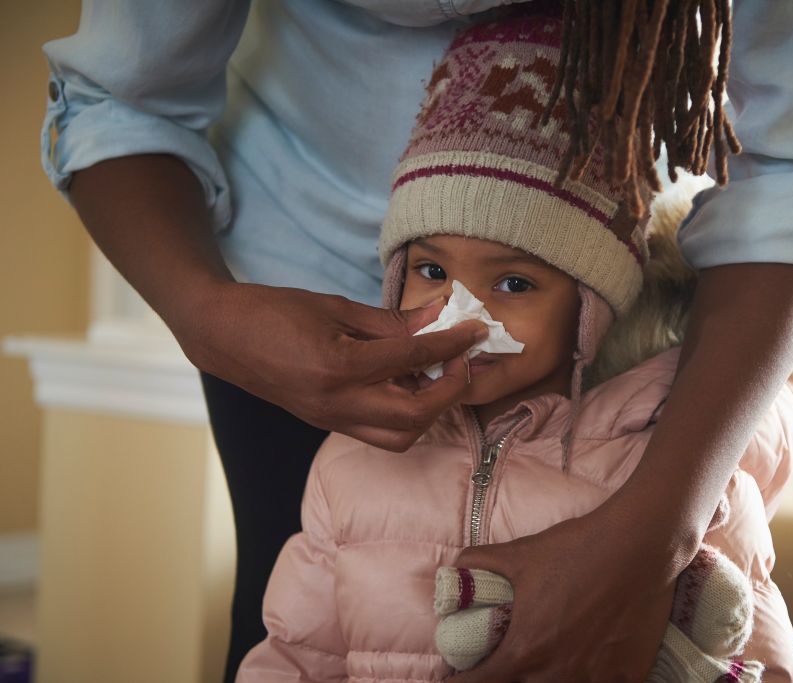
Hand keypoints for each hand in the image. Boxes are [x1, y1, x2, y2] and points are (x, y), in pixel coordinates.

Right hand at [180, 281, 484, 450]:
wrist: (223, 336)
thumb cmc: (274, 311)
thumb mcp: (336, 306)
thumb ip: (391, 320)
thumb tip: (439, 315)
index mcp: (339, 366)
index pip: (412, 360)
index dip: (451, 344)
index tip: (474, 330)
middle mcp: (337, 403)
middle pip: (415, 416)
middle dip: (450, 391)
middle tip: (461, 360)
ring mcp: (331, 419)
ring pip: (400, 436)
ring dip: (430, 410)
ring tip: (437, 374)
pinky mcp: (328, 423)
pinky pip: (379, 431)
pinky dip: (405, 413)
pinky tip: (410, 383)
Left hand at [448, 504, 692, 682]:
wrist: (639, 546)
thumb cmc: (577, 549)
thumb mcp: (519, 553)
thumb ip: (479, 564)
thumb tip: (456, 570)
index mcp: (526, 650)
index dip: (462, 679)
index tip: (459, 672)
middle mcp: (557, 674)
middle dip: (507, 677)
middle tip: (507, 660)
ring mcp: (595, 679)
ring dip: (546, 678)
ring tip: (546, 658)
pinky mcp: (628, 676)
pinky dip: (589, 677)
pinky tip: (589, 661)